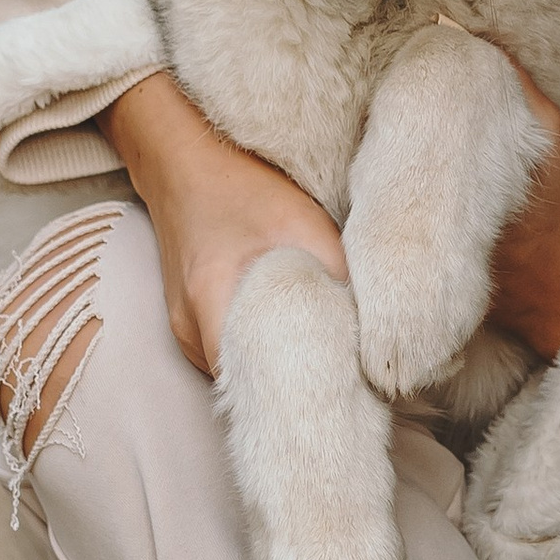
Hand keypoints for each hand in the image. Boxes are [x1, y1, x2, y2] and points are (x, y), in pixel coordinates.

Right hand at [102, 74, 346, 377]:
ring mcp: (185, 329)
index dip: (304, 399)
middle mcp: (191, 333)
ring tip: (327, 362)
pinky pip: (232, 353)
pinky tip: (293, 335)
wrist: (183, 155)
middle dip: (299, 389)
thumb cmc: (240, 184)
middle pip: (251, 388)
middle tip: (350, 388)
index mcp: (211, 310)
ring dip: (281, 369)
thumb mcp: (303, 224)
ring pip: (242, 372)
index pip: (258, 390)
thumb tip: (376, 328)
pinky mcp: (192, 320)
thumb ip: (338, 278)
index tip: (346, 403)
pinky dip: (263, 351)